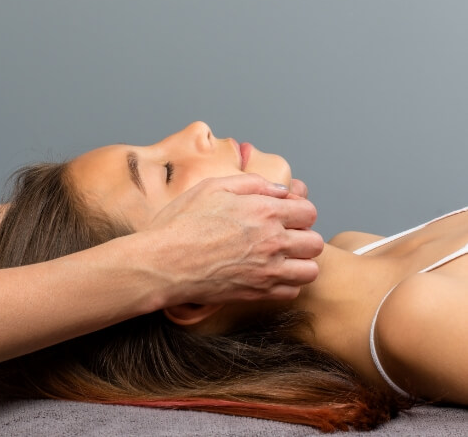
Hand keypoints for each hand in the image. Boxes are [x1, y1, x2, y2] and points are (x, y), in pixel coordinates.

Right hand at [140, 174, 322, 305]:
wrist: (162, 263)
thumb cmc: (181, 223)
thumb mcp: (212, 187)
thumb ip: (253, 183)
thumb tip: (280, 189)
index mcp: (264, 211)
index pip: (308, 211)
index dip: (298, 211)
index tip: (285, 214)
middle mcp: (273, 241)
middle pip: (315, 242)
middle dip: (303, 236)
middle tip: (284, 236)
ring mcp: (267, 270)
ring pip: (311, 270)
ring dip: (301, 262)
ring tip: (281, 258)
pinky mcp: (258, 293)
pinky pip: (293, 291)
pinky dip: (287, 284)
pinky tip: (269, 274)